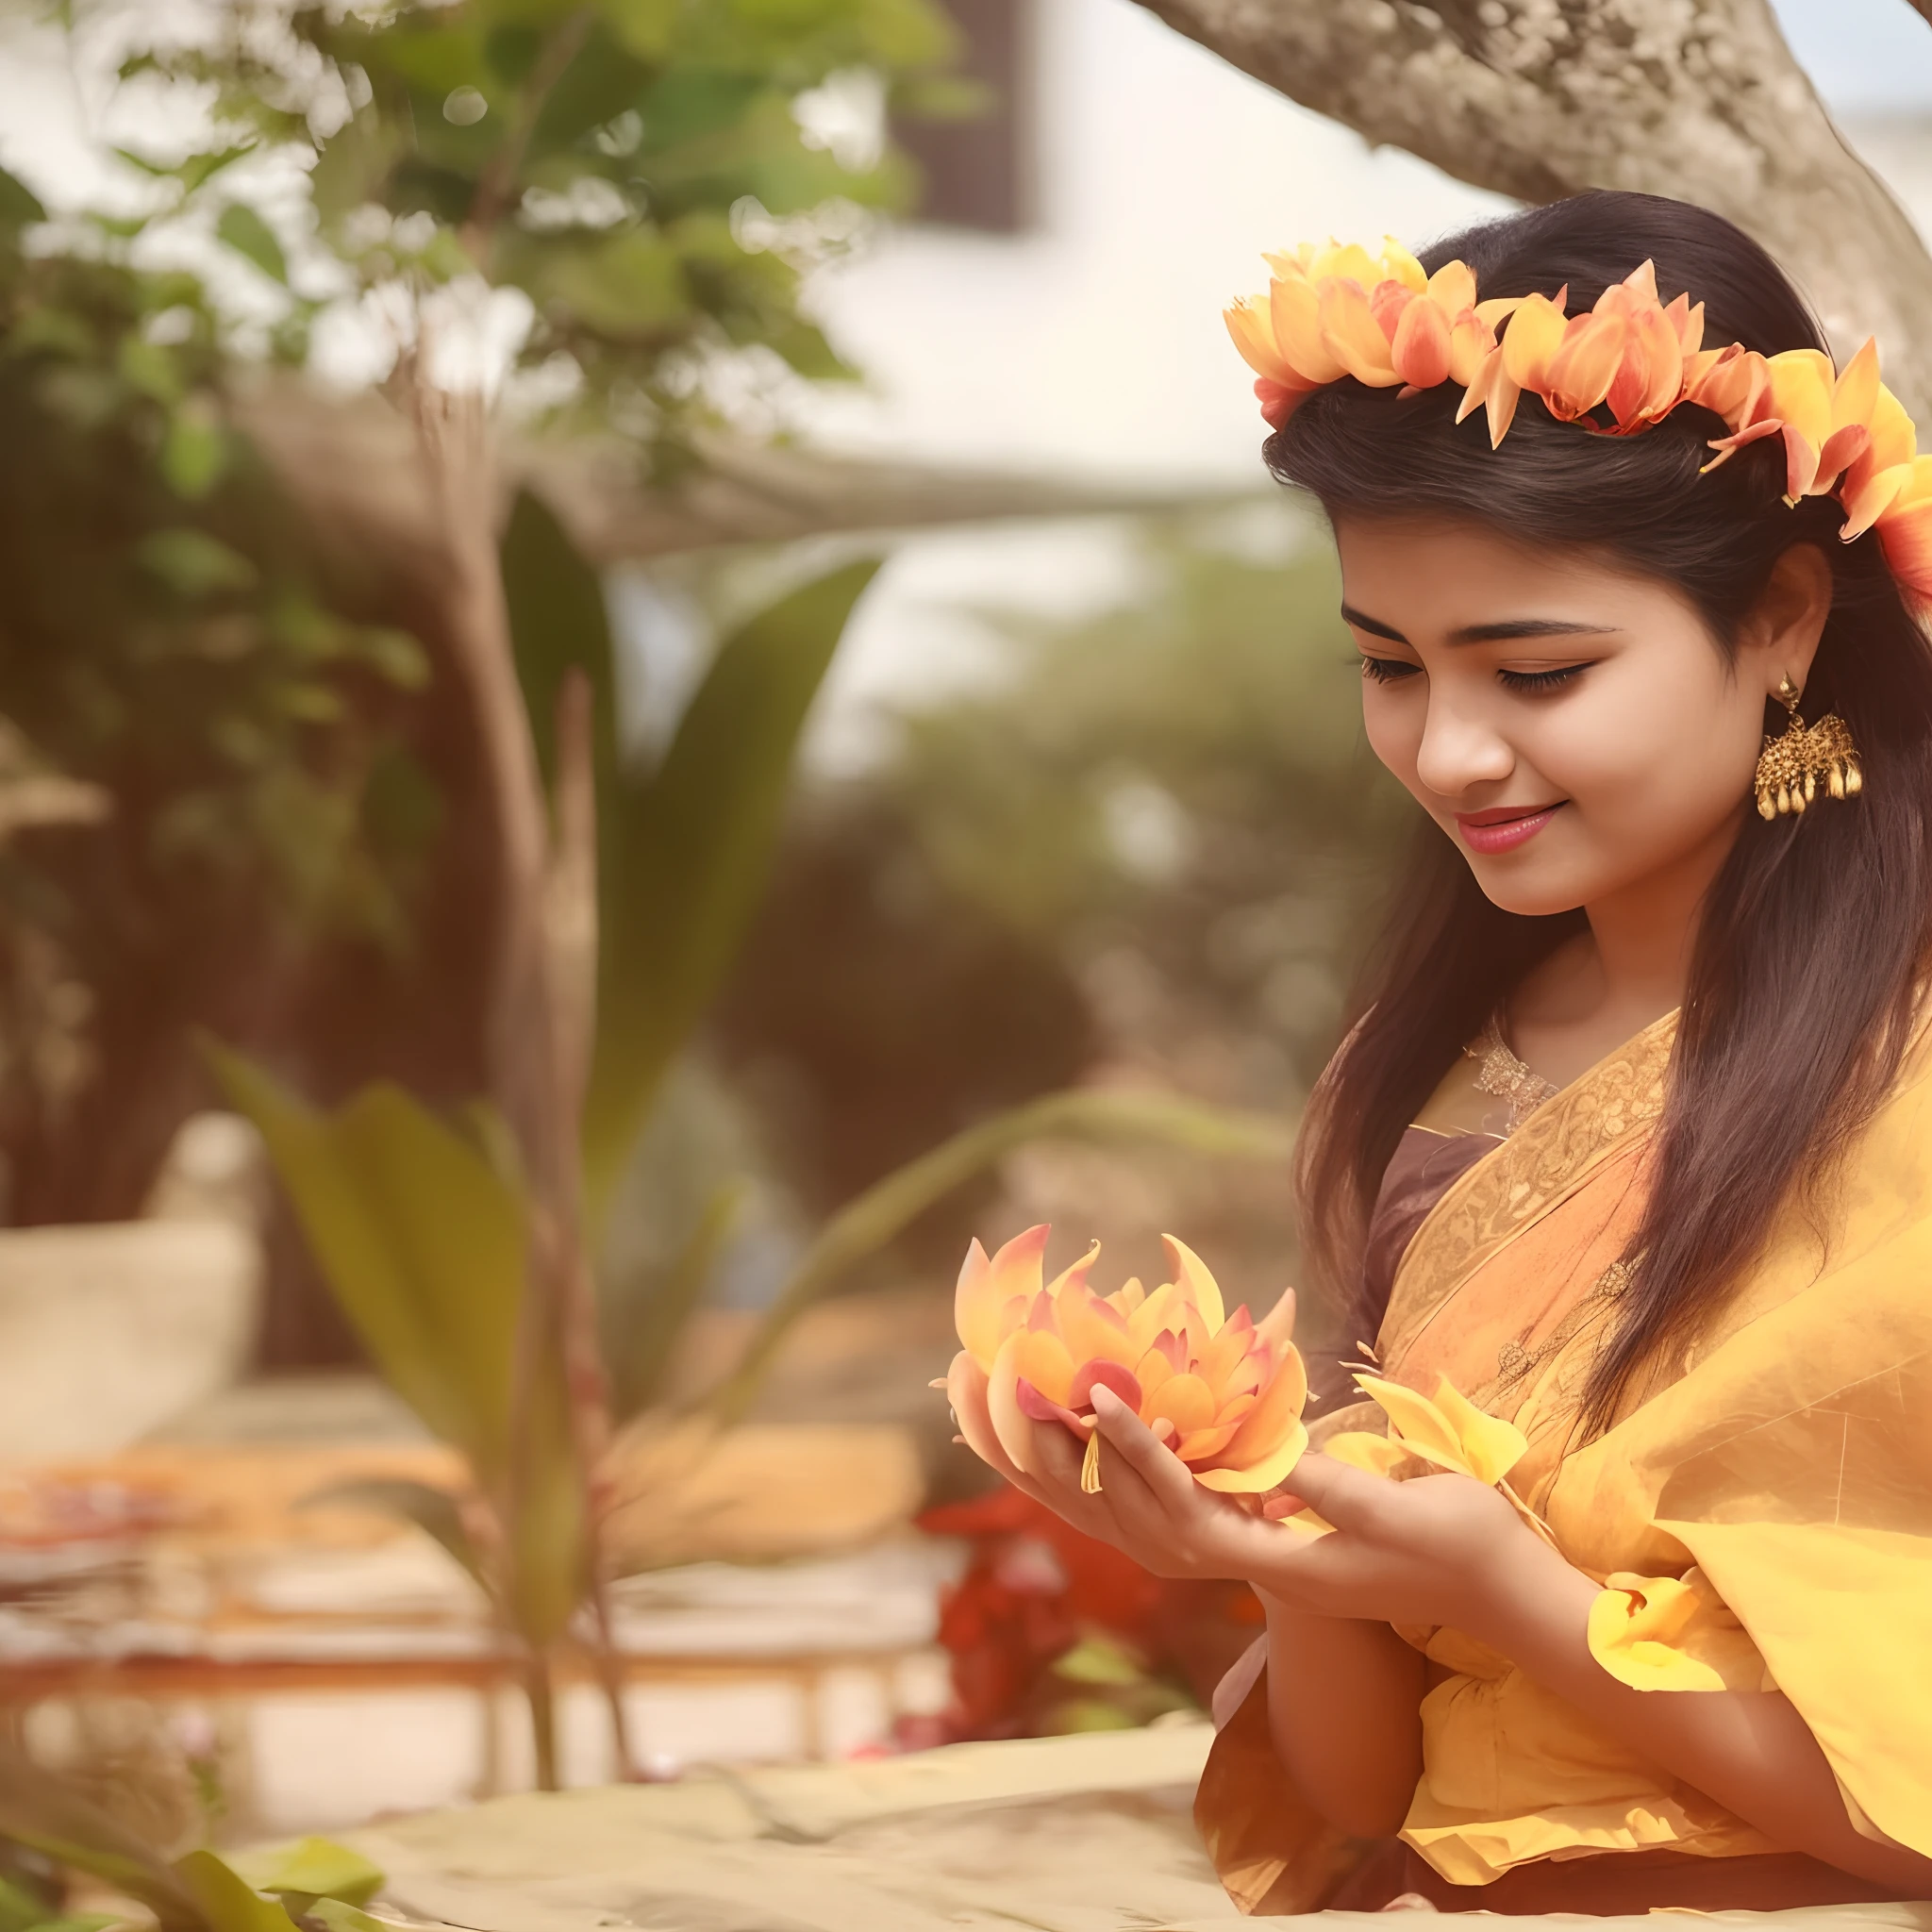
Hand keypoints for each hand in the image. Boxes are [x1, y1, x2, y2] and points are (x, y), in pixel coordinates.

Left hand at [1014, 1385, 1561, 1633]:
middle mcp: (1268, 1573)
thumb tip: (1269, 1465)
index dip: (1142, 1458)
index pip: (1189, 1513)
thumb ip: (1336, 1492)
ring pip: (1171, 1530)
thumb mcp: (1402, 1512)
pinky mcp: (1288, 1550)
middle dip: (1106, 1471)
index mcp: (1287, 1566)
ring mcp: (1277, 1566)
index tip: (1104, 1404)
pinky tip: (1150, 1448)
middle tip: (1062, 1408)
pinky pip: (1202, 1520)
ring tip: (1082, 1427)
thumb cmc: (1460, 1544)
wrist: (1499, 1591)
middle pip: (1158, 1530)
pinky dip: (1163, 1485)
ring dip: (1123, 1482)